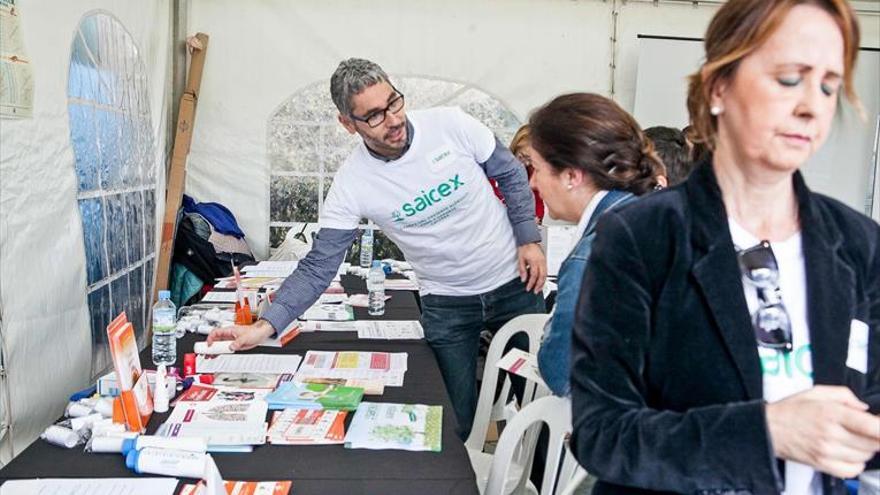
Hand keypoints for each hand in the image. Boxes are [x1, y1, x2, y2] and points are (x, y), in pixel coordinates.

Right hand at [206, 320, 274, 350]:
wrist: (260, 334)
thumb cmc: (254, 332)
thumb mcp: (245, 338)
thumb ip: (237, 343)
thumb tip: (231, 347)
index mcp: (229, 330)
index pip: (216, 332)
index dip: (210, 338)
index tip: (209, 345)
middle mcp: (228, 335)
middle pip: (215, 340)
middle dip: (209, 346)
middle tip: (205, 353)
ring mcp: (230, 340)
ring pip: (219, 345)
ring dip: (214, 350)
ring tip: (209, 356)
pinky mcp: (233, 345)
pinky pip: (224, 349)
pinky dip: (219, 352)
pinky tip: (216, 355)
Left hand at [517, 243, 546, 293]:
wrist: (529, 240)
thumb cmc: (525, 248)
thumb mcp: (521, 259)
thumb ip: (522, 270)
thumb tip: (523, 279)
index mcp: (535, 261)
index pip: (534, 275)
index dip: (531, 283)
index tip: (528, 288)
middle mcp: (541, 262)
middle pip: (542, 276)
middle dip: (539, 285)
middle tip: (535, 291)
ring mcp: (544, 261)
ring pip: (545, 274)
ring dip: (542, 282)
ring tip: (539, 288)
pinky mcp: (545, 261)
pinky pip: (546, 271)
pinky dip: (544, 277)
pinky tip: (541, 281)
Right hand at [765, 385, 879, 477]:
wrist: (767, 429)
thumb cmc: (790, 410)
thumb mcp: (815, 392)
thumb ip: (844, 394)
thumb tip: (864, 407)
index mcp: (831, 413)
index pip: (871, 426)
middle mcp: (831, 434)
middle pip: (873, 443)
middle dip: (875, 436)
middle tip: (867, 428)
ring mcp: (827, 452)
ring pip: (865, 456)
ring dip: (866, 448)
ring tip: (853, 438)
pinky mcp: (823, 465)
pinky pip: (853, 470)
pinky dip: (857, 463)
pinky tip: (849, 452)